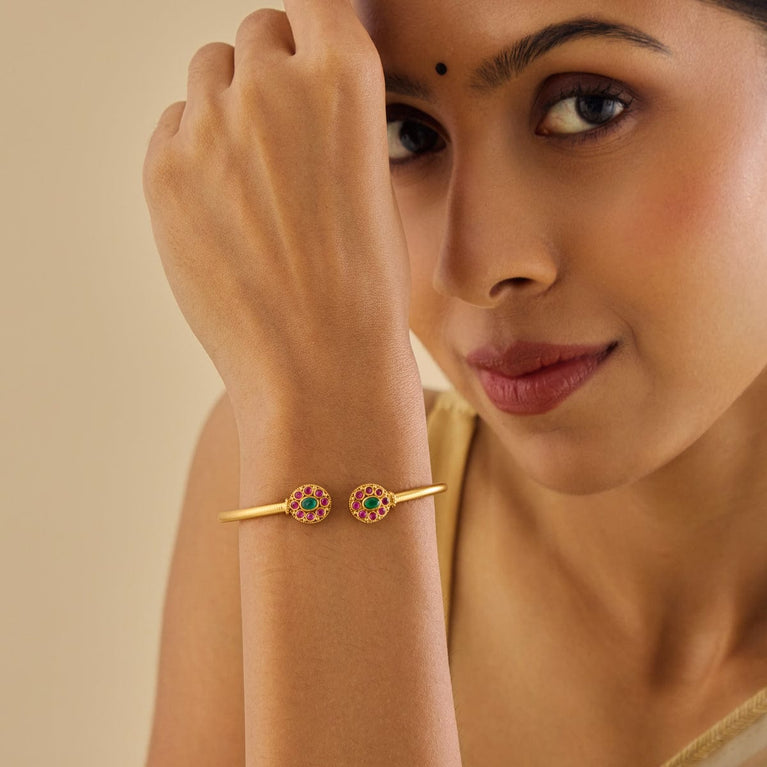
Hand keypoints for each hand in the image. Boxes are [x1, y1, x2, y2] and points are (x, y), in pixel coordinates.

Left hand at [142, 0, 416, 419]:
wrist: (319, 362)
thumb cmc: (364, 286)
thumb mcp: (373, 181)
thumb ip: (331, 120)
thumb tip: (294, 91)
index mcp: (344, 80)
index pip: (314, 2)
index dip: (312, 30)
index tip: (309, 55)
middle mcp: (271, 85)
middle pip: (257, 33)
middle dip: (271, 70)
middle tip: (283, 131)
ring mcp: (209, 125)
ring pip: (210, 74)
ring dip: (230, 104)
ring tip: (254, 175)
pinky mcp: (163, 169)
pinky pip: (175, 126)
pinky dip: (195, 149)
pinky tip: (225, 206)